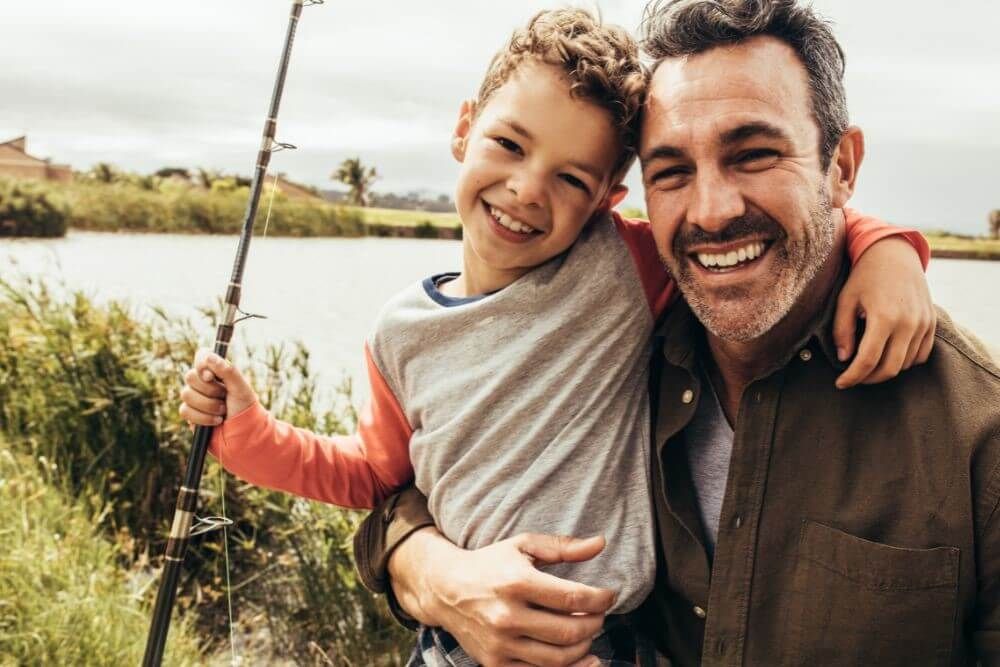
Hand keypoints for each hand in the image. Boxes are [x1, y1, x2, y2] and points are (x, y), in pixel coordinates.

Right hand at [178, 349, 257, 426]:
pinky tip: (216, 420)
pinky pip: (185, 410)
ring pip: (186, 394)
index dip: (201, 365)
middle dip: (210, 390)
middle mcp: (204, 382)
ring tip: (223, 411)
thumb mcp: (241, 388)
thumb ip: (227, 371)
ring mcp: (195, 397)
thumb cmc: (244, 408)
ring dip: (208, 405)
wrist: (242, 433)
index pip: (201, 356)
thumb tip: (209, 357)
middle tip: (224, 397)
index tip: (210, 376)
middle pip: (190, 376)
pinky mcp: (191, 413)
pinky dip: (202, 417)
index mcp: (218, 371)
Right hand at [391, 528, 614, 666]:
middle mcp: (508, 616)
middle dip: (595, 623)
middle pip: (569, 631)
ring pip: (558, 658)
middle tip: (600, 615)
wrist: (445, 590)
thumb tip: (600, 543)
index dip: (600, 599)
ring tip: (587, 632)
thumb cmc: (490, 564)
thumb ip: (563, 547)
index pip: (572, 598)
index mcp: (517, 582)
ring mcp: (500, 644)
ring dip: (584, 647)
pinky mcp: (495, 663)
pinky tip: (580, 657)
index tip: (610, 596)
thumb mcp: (522, 546)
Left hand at [834, 237, 935, 388]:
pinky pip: (921, 355)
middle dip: (868, 379)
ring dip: (885, 370)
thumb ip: (843, 331)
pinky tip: (888, 356)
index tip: (839, 383)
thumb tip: (845, 359)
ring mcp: (923, 323)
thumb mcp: (846, 300)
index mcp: (884, 317)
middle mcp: (908, 323)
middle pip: (889, 369)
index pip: (867, 361)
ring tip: (867, 364)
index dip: (852, 377)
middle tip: (853, 378)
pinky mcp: (931, 322)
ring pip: (905, 364)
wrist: (895, 254)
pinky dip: (905, 361)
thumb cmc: (865, 276)